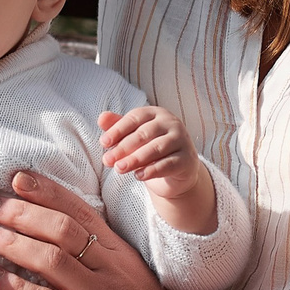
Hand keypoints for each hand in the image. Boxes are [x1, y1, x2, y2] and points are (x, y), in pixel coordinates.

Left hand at [0, 171, 231, 289]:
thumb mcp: (124, 263)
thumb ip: (94, 244)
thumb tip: (50, 222)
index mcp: (114, 247)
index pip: (79, 209)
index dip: (47, 190)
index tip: (17, 177)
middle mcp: (106, 265)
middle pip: (60, 228)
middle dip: (20, 212)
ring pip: (51, 258)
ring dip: (12, 242)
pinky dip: (17, 287)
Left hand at [98, 107, 215, 233]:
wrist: (177, 171)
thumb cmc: (152, 149)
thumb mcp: (134, 137)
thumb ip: (118, 126)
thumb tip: (101, 118)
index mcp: (156, 114)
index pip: (135, 118)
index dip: (117, 130)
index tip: (103, 143)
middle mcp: (171, 123)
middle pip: (144, 134)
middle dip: (123, 148)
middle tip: (107, 161)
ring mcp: (182, 141)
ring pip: (156, 149)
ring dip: (135, 159)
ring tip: (119, 169)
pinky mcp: (187, 160)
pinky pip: (168, 164)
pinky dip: (152, 170)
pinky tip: (138, 176)